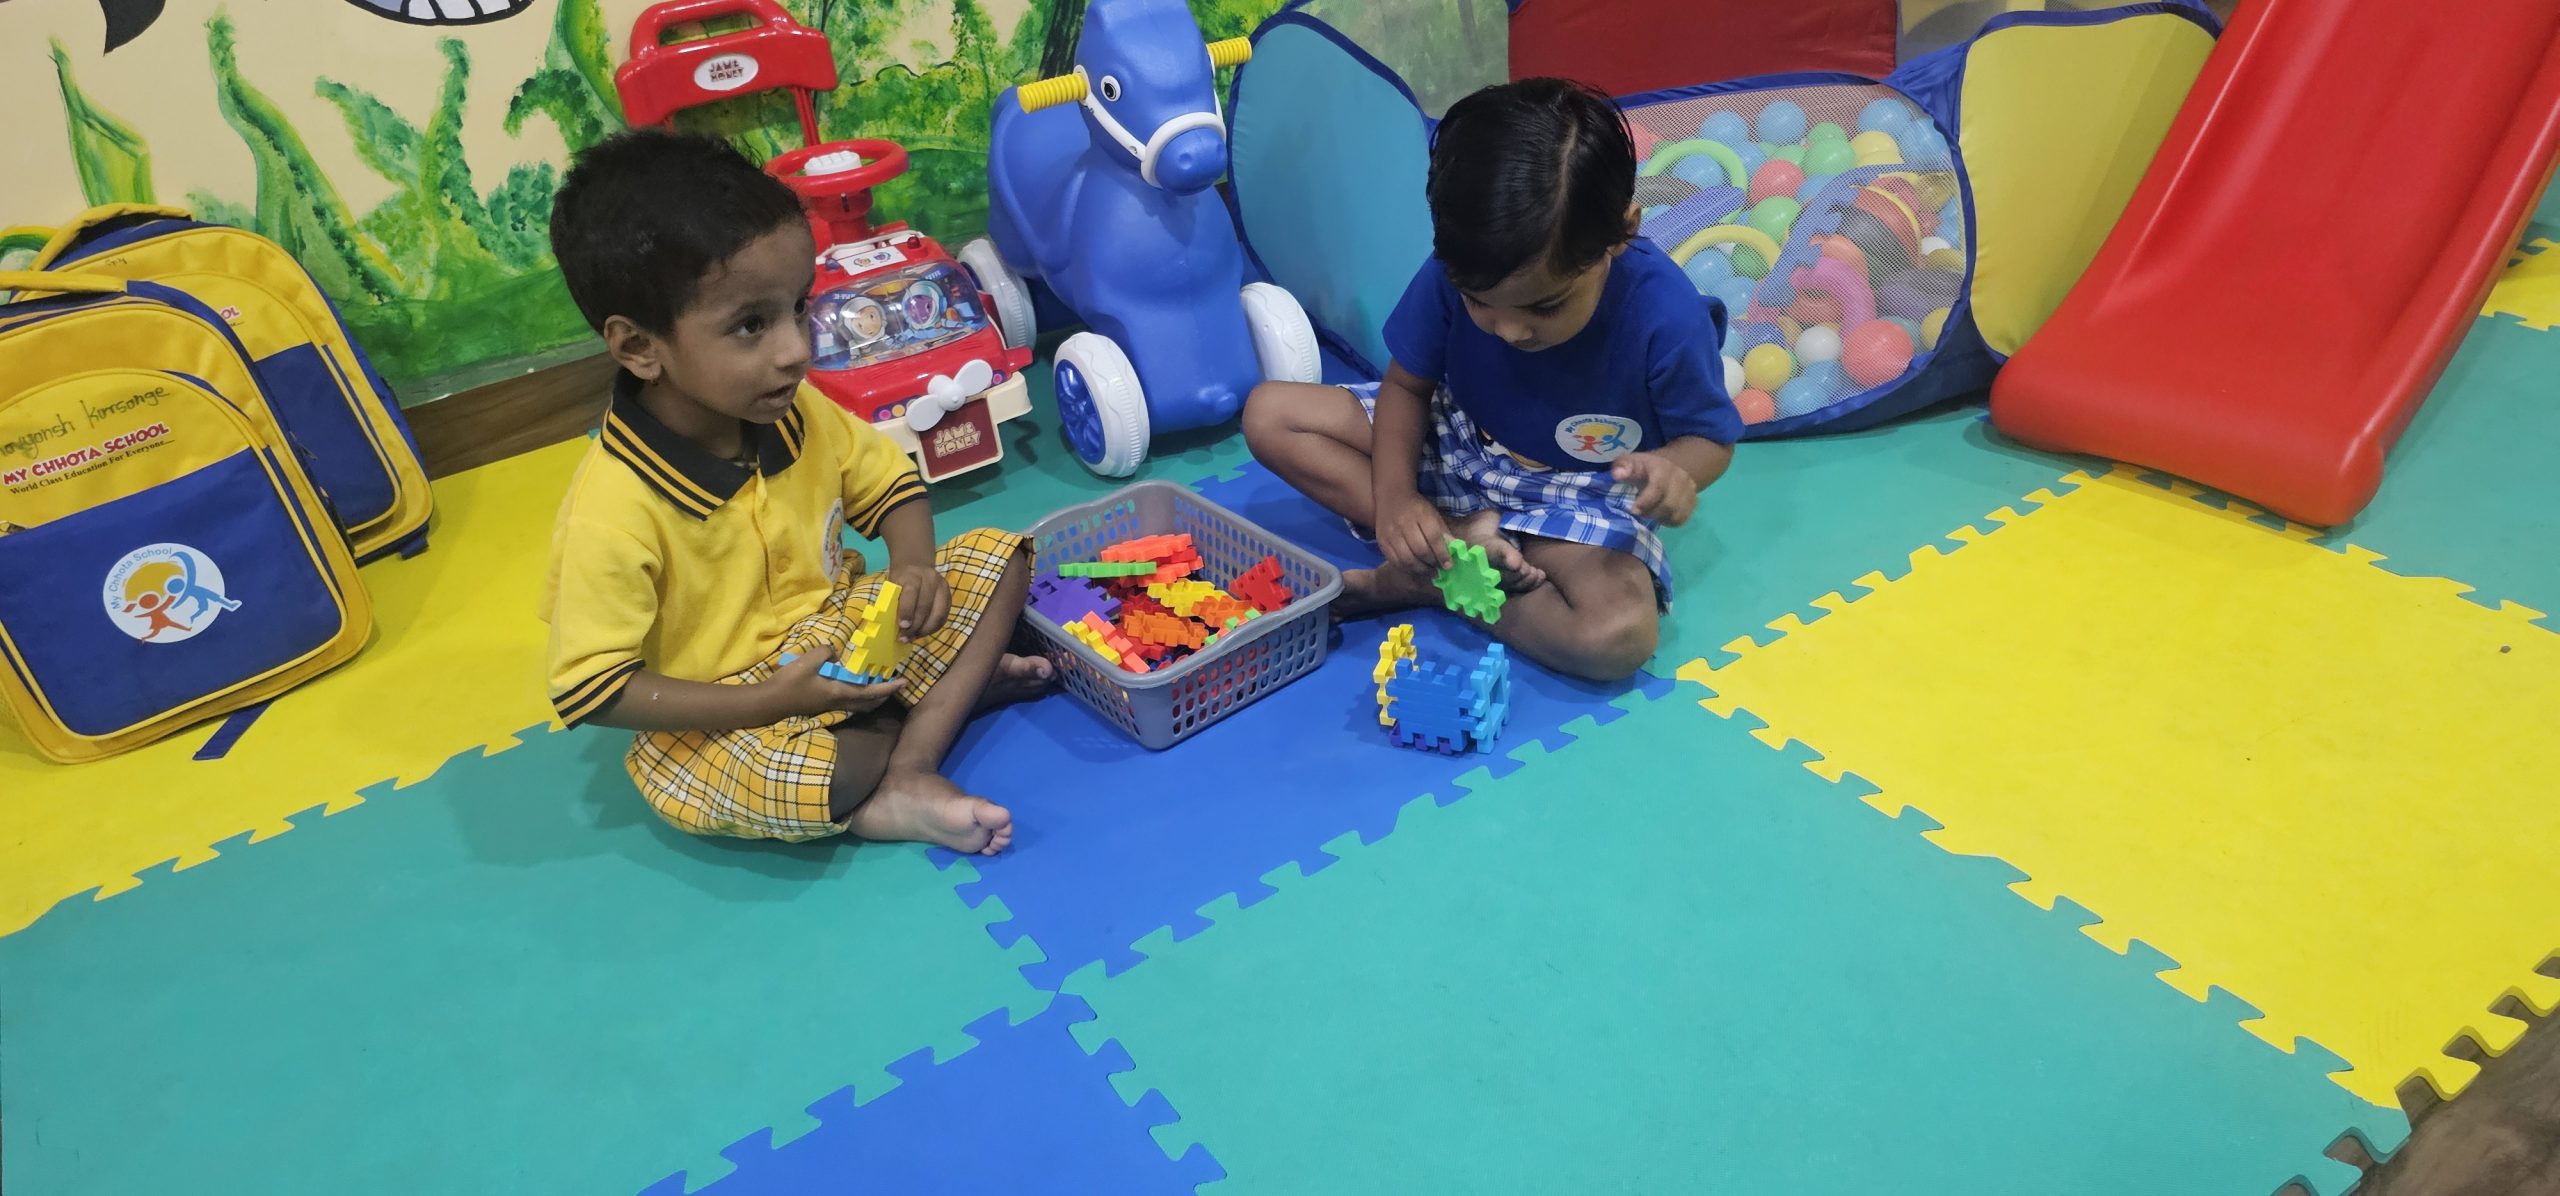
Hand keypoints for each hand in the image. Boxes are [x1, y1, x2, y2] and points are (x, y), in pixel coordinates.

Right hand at [766, 642, 904, 717]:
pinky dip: (858, 697)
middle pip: (868, 704)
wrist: (769, 703)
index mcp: (838, 693)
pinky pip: (848, 703)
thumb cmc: (789, 683)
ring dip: (872, 698)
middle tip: (894, 685)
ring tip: (878, 685)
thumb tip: (834, 652)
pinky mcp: (821, 706)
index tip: (904, 682)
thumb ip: (825, 652)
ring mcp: (830, 707)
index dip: (889, 688)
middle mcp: (838, 703)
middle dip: (884, 696)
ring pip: (859, 705)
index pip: (870, 693)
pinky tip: (854, 686)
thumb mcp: (807, 662)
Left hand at [886, 562, 950, 638]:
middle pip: (926, 607)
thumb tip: (888, 623)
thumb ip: (892, 601)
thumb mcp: (892, 584)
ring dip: (925, 630)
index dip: (907, 611)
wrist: (916, 564)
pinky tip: (923, 632)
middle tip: (905, 638)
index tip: (902, 626)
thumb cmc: (901, 579)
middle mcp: (930, 579)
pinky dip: (933, 628)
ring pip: (938, 614)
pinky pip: (944, 617)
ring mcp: (943, 587)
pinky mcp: (949, 596)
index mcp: (913, 575)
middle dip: (915, 626)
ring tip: (914, 637)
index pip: (911, 594)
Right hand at [1375, 490, 1452, 574]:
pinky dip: (1407, 569)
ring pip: (1407, 559)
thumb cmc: (1417, 508)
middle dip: (1432, 563)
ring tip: (1428, 571)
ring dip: (1420, 569)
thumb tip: (1454, 551)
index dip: (1442, 554)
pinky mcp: (1382, 542)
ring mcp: (1391, 534)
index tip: (1448, 565)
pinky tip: (1415, 569)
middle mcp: (1404, 523)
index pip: (1434, 538)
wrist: (1392, 497)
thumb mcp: (1433, 515)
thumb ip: (1443, 533)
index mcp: (1421, 514)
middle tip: (1438, 569)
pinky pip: (1395, 561)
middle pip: (1420, 550)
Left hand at [1611, 451, 1699, 525]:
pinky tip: (1659, 515)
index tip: (1633, 510)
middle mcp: (1680, 478)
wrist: (1669, 467)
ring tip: (1648, 513)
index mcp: (1663, 467)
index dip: (1645, 501)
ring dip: (1659, 518)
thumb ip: (1623, 466)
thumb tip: (1618, 474)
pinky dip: (1668, 521)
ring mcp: (1689, 491)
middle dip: (1651, 512)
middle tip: (1639, 512)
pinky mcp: (1692, 503)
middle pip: (1669, 504)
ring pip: (1676, 514)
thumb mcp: (1631, 462)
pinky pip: (1680, 519)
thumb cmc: (1644, 468)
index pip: (1659, 486)